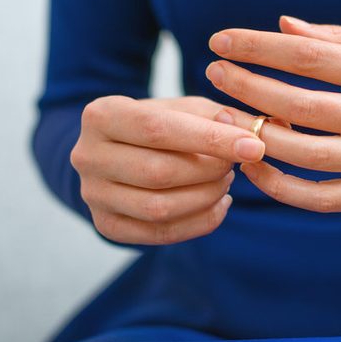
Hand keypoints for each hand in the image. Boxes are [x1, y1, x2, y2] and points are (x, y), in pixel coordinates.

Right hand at [70, 95, 265, 244]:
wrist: (120, 152)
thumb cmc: (161, 124)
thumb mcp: (185, 108)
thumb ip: (217, 116)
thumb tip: (250, 132)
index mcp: (101, 115)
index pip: (159, 129)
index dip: (211, 139)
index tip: (254, 146)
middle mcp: (87, 156)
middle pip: (159, 172)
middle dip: (210, 171)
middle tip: (235, 164)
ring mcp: (93, 195)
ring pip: (160, 208)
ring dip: (206, 196)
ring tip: (226, 180)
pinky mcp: (107, 225)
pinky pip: (161, 233)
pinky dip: (201, 222)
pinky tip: (219, 204)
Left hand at [205, 16, 340, 226]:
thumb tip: (286, 26)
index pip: (310, 54)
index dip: (259, 46)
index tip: (222, 41)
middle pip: (298, 103)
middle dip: (246, 86)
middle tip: (213, 73)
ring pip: (303, 153)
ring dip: (255, 135)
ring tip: (225, 118)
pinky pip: (320, 199)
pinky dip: (281, 187)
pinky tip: (255, 167)